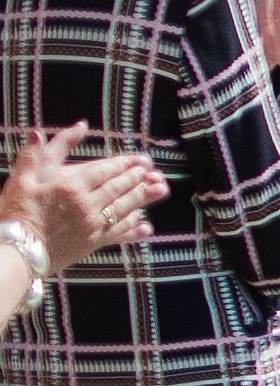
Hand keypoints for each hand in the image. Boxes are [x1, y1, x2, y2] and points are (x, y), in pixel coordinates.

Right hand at [0, 125, 165, 273]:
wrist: (18, 252)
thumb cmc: (17, 215)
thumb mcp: (21, 180)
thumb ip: (33, 155)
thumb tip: (39, 133)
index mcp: (70, 187)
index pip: (104, 171)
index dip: (122, 164)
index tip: (134, 160)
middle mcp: (86, 205)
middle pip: (118, 188)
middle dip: (135, 178)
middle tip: (149, 172)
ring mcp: (93, 225)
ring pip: (124, 207)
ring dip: (142, 198)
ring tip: (156, 189)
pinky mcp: (94, 242)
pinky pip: (120, 232)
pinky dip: (134, 227)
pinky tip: (145, 224)